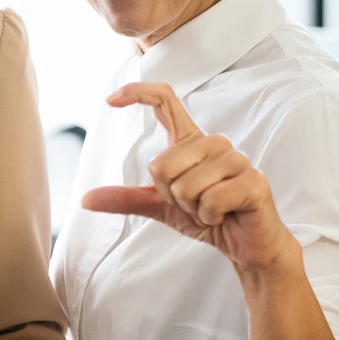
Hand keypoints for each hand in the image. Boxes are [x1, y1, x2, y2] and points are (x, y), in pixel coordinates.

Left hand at [80, 82, 300, 277]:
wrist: (245, 245)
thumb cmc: (210, 217)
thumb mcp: (161, 208)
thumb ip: (127, 199)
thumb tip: (86, 200)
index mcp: (191, 142)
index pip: (165, 101)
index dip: (137, 94)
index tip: (110, 100)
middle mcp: (213, 143)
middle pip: (161, 164)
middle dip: (170, 197)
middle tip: (195, 204)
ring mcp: (236, 160)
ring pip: (185, 186)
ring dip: (192, 210)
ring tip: (212, 210)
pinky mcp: (252, 181)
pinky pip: (210, 201)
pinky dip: (209, 217)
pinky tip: (224, 215)